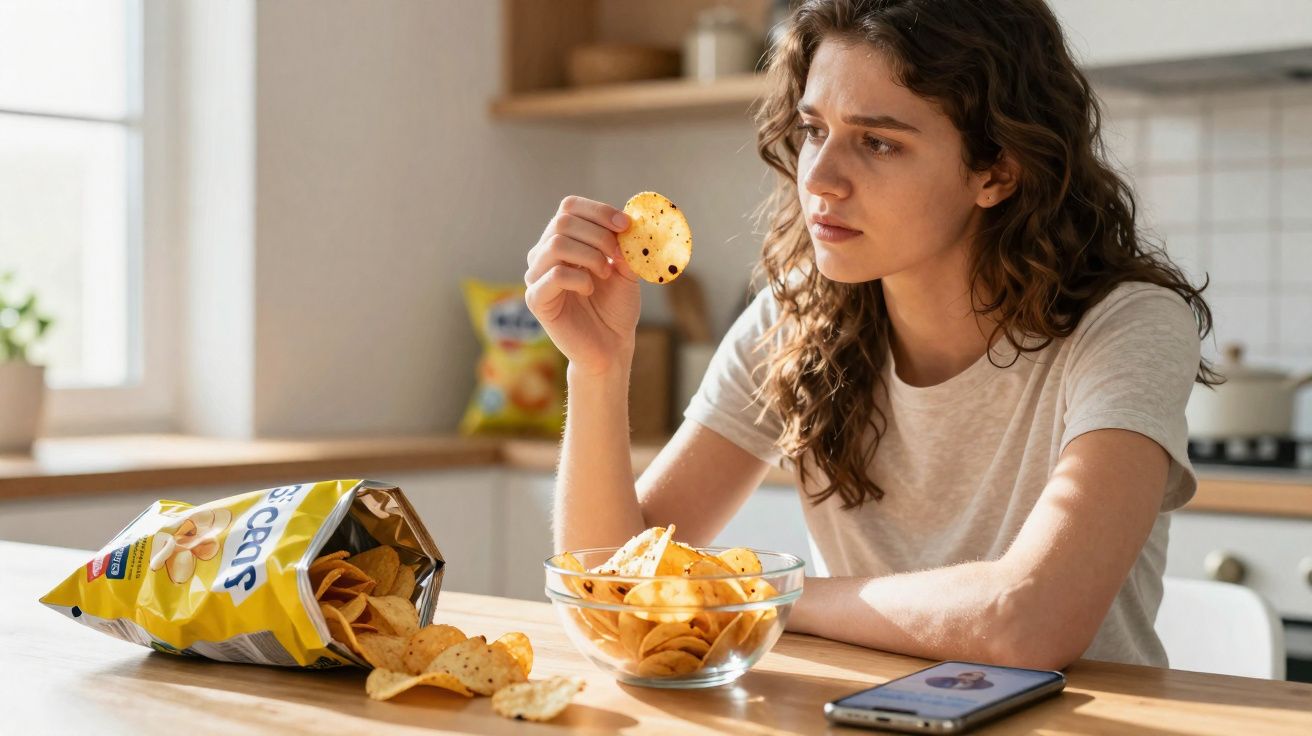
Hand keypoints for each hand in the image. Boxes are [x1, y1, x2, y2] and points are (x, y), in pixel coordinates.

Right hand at [525, 196, 640, 375]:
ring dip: (590, 255)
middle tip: (618, 256)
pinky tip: (589, 290)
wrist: (611, 347)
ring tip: (605, 273)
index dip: (599, 211)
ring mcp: (536, 277)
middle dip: (599, 235)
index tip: (626, 226)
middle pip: (563, 222)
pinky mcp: (536, 300)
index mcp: (563, 241)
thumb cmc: (616, 307)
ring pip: (556, 244)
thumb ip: (626, 244)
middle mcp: (544, 254)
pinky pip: (555, 275)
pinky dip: (580, 278)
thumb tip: (631, 220)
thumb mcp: (627, 269)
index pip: (569, 207)